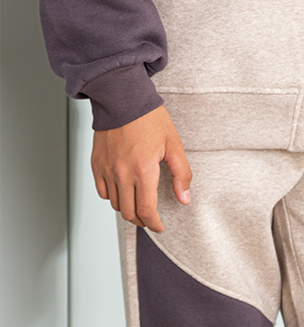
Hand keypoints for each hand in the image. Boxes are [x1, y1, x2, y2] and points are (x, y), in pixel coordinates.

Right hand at [91, 105, 191, 232]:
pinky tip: (123, 191)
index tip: (160, 227)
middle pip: (129, 212)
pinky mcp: (96, 165)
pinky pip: (102, 192)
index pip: (147, 210)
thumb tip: (184, 198)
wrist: (122, 99)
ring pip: (115, 204)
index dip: (154, 223)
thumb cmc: (149, 118)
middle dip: (142, 220)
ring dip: (128, 209)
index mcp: (144, 170)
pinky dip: (113, 197)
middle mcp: (122, 174)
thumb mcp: (174, 144)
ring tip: (139, 205)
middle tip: (151, 219)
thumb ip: (181, 173)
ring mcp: (107, 170)